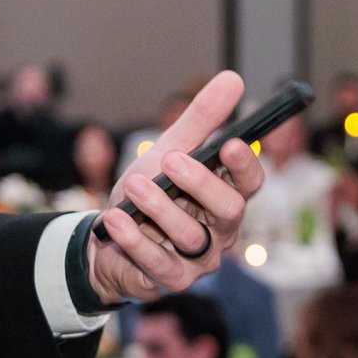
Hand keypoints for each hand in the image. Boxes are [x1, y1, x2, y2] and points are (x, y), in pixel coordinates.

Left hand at [85, 71, 264, 305]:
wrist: (107, 239)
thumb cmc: (147, 195)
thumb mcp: (170, 151)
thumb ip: (201, 120)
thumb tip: (233, 78)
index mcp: (225, 196)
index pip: (250, 183)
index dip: (245, 165)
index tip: (230, 143)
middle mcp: (220, 230)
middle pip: (229, 210)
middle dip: (201, 183)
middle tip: (170, 160)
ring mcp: (198, 259)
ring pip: (192, 236)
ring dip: (160, 208)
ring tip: (133, 185)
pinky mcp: (171, 279)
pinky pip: (158, 262)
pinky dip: (135, 239)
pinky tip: (116, 219)